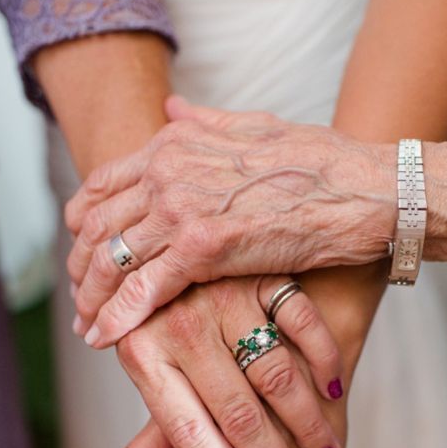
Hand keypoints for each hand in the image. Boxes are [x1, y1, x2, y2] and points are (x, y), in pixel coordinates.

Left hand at [66, 97, 395, 345]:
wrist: (366, 188)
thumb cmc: (324, 162)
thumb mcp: (257, 127)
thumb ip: (206, 123)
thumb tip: (171, 109)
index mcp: (176, 144)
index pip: (103, 186)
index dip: (83, 224)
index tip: (84, 253)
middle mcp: (169, 170)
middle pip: (98, 226)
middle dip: (82, 268)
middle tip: (80, 299)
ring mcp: (183, 207)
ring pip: (113, 259)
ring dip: (92, 298)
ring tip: (87, 325)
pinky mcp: (204, 246)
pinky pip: (144, 288)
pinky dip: (118, 316)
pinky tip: (105, 338)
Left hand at [72, 276, 343, 447]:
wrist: (183, 244)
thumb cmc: (166, 328)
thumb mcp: (149, 376)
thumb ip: (135, 439)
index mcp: (142, 353)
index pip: (187, 431)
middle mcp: (181, 323)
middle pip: (238, 413)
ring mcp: (225, 295)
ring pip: (276, 376)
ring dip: (307, 426)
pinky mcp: (263, 274)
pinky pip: (302, 326)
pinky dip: (323, 361)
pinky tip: (333, 393)